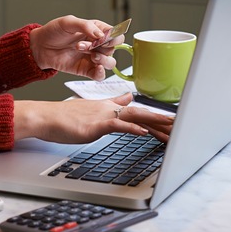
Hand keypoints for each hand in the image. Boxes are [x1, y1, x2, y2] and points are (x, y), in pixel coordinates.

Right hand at [14, 93, 174, 143]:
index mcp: (109, 107)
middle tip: (184, 126)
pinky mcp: (96, 124)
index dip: (157, 117)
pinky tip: (144, 133)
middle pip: (142, 114)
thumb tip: (127, 98)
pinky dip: (132, 129)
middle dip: (164, 122)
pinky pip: (118, 125)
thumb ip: (111, 104)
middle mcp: (109, 108)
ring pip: (135, 118)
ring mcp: (103, 115)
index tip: (173, 122)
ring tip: (173, 129)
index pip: (138, 111)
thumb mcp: (91, 110)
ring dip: (156, 124)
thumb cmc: (64, 118)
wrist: (46, 117)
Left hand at [29, 15, 122, 80]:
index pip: (115, 34)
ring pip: (110, 62)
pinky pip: (100, 75)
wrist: (40, 47)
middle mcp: (96, 44)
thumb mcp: (68, 22)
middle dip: (101, 47)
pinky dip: (101, 73)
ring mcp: (92, 57)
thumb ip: (85, 26)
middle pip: (113, 49)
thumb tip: (101, 34)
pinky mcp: (86, 70)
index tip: (104, 38)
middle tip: (84, 45)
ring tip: (90, 56)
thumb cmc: (53, 31)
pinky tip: (96, 68)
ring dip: (103, 60)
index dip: (114, 37)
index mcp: (95, 29)